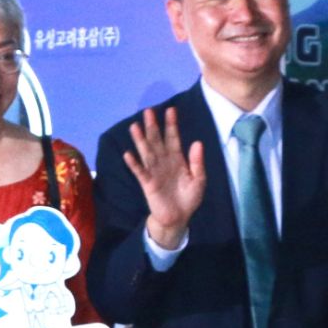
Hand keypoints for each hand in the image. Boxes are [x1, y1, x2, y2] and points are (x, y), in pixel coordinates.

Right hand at [123, 107, 205, 249]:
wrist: (179, 217)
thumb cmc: (189, 198)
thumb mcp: (199, 180)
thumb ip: (197, 162)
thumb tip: (197, 143)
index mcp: (177, 159)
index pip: (173, 138)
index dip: (172, 125)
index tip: (171, 110)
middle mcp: (164, 162)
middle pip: (157, 141)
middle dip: (153, 126)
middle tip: (148, 111)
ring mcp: (154, 172)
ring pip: (146, 152)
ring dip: (140, 140)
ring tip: (134, 126)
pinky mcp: (147, 184)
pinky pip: (140, 172)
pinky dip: (134, 163)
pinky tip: (128, 154)